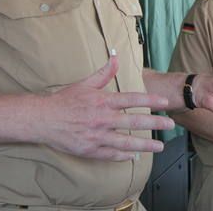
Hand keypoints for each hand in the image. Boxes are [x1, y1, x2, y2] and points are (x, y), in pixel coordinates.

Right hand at [38, 57, 174, 160]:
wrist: (42, 119)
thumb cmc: (65, 100)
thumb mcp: (85, 83)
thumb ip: (104, 73)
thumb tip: (116, 57)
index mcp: (103, 101)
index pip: (132, 100)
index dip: (150, 101)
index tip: (164, 103)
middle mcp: (102, 119)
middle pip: (134, 122)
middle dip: (155, 124)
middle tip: (170, 125)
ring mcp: (97, 136)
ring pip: (126, 142)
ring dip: (145, 144)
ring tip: (159, 146)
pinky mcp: (90, 149)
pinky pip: (111, 154)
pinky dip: (124, 156)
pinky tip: (135, 156)